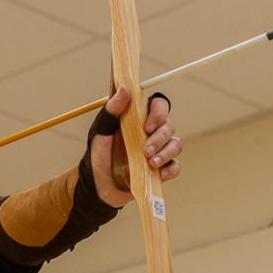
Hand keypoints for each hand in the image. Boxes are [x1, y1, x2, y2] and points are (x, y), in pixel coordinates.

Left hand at [89, 88, 181, 206]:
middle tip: (145, 150)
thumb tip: (124, 88)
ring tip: (151, 163)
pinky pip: (175, 166)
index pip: (159, 105)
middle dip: (159, 138)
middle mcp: (152, 132)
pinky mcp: (161, 169)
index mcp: (139, 118)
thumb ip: (111, 111)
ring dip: (166, 153)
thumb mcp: (99, 132)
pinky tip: (159, 173)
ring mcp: (158, 150)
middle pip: (169, 126)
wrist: (97, 184)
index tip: (147, 126)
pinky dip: (170, 169)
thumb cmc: (98, 154)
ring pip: (175, 145)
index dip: (159, 112)